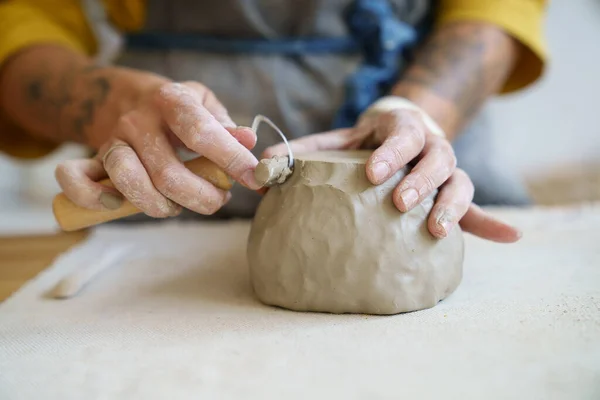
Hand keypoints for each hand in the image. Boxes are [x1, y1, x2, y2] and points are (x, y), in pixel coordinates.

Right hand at [56, 80, 260, 216]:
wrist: (123, 96)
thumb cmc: (176, 108)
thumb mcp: (204, 104)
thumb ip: (225, 125)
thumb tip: (249, 141)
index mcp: (172, 101)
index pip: (202, 132)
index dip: (231, 159)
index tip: (255, 179)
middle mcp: (138, 120)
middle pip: (167, 172)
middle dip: (201, 198)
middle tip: (217, 200)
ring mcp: (112, 140)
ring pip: (128, 181)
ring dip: (159, 206)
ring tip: (177, 206)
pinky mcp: (92, 159)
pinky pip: (75, 179)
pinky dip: (92, 198)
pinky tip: (117, 204)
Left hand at [263, 108, 520, 242]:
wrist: (403, 128)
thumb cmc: (367, 139)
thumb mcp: (340, 138)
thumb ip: (305, 152)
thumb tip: (260, 170)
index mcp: (403, 128)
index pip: (401, 135)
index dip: (391, 152)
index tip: (371, 172)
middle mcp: (432, 147)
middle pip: (437, 159)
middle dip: (421, 181)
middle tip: (400, 202)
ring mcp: (448, 171)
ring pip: (460, 184)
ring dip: (453, 206)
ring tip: (437, 231)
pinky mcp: (455, 194)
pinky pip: (478, 210)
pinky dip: (491, 225)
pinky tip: (511, 239)